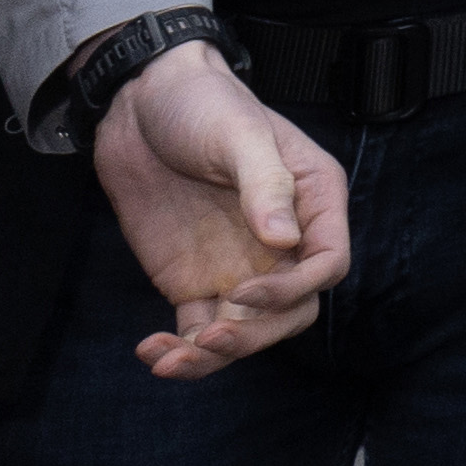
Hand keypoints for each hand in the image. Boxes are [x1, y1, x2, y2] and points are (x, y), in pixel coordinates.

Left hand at [93, 40, 351, 379]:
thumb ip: (266, 185)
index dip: (293, 289)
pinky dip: (180, 351)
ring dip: (213, 356)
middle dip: (254, 334)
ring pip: (245, 330)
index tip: (243, 291)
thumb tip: (287, 240)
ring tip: (171, 360)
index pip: (326, 263)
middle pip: (291, 310)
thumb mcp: (239, 135)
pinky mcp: (194, 280)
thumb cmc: (203, 105)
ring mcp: (238, 264)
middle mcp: (282, 241)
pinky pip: (197, 329)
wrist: (139, 104)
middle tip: (210, 337)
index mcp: (312, 201)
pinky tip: (152, 352)